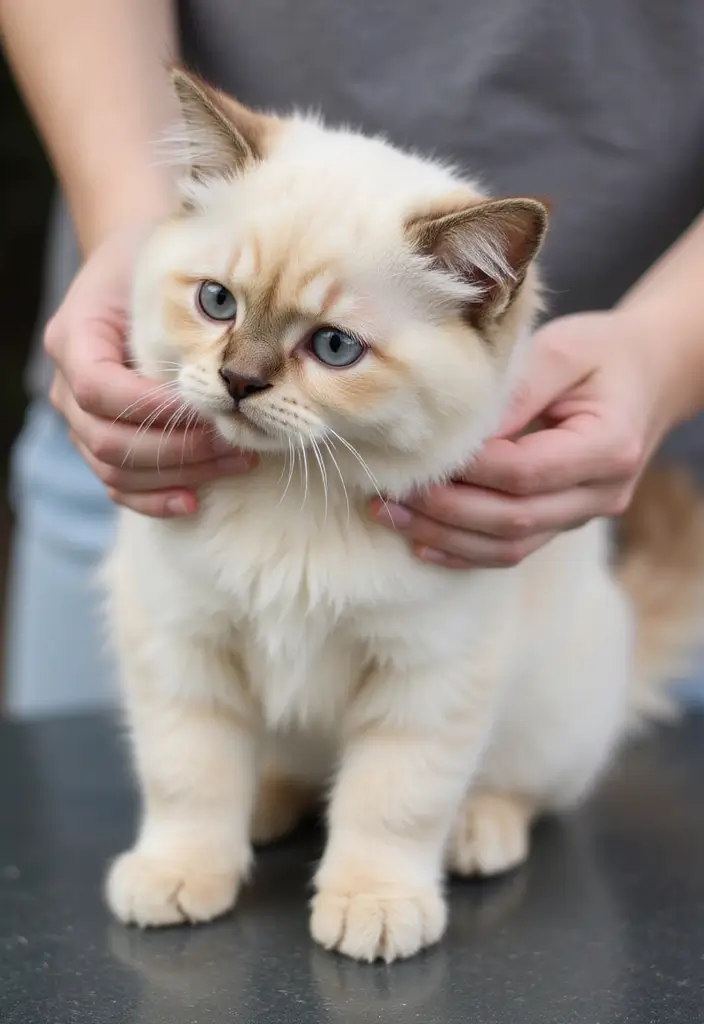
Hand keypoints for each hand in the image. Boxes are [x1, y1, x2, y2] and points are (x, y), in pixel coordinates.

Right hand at [45, 222, 255, 516]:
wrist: (132, 271)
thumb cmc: (153, 264)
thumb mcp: (164, 271)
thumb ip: (182, 310)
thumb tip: (238, 354)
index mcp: (74, 337)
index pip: (100, 389)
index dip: (151, 408)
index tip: (209, 405)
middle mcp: (66, 383)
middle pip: (107, 439)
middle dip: (178, 448)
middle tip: (235, 440)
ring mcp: (79, 418)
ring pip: (112, 469)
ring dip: (176, 474)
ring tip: (233, 462)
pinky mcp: (99, 439)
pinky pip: (116, 484)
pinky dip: (152, 498)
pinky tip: (193, 500)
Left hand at [371, 310, 678, 567]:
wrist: (650, 374)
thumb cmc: (605, 352)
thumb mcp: (564, 349)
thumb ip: (516, 389)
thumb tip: (457, 431)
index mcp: (609, 446)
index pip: (526, 471)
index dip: (468, 471)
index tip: (418, 457)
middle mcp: (602, 492)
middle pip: (514, 517)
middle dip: (444, 511)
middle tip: (387, 495)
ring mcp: (585, 513)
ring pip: (510, 544)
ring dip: (445, 536)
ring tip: (389, 517)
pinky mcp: (565, 521)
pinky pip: (514, 549)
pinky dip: (465, 551)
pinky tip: (421, 542)